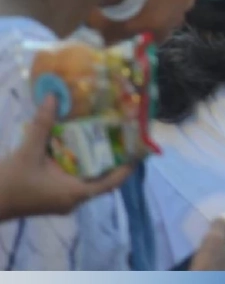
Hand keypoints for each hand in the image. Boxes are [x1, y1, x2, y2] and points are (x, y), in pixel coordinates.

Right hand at [0, 97, 130, 221]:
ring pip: (86, 179)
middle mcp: (73, 200)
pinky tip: (76, 147)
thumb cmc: (10, 183)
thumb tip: (53, 97)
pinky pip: (72, 180)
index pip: (111, 182)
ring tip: (104, 136)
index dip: (127, 167)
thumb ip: (42, 125)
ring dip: (94, 161)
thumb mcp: (28, 152)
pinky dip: (78, 165)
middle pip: (101, 179)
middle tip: (120, 135)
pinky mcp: (51, 198)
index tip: (139, 149)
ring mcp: (62, 200)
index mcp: (75, 193)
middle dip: (111, 158)